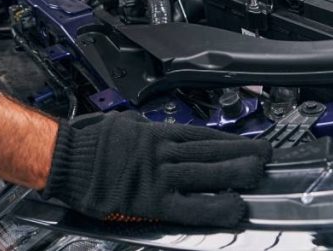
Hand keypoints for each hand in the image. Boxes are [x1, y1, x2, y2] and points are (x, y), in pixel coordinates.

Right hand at [42, 112, 270, 227]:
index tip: (247, 141)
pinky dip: (215, 207)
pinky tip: (235, 208)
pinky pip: (191, 206)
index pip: (202, 135)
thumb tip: (147, 126)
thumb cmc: (87, 142)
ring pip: (207, 172)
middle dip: (241, 152)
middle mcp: (163, 151)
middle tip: (265, 154)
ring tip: (259, 173)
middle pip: (211, 150)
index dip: (228, 139)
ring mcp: (161, 174)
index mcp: (156, 133)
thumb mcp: (120, 123)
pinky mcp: (153, 200)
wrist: (67, 158)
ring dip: (236, 172)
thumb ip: (140, 127)